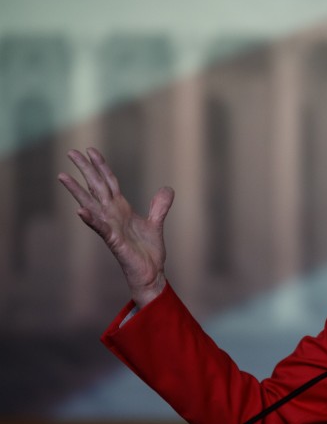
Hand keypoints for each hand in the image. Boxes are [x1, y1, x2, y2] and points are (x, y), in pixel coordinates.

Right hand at [58, 148, 174, 306]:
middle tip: (71, 152)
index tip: (91, 150)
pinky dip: (91, 219)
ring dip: (77, 191)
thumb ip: (159, 206)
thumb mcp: (156, 223)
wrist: (151, 273)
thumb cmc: (148, 251)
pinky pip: (100, 228)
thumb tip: (167, 189)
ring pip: (91, 204)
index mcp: (121, 208)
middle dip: (85, 170)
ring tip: (63, 176)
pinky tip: (80, 210)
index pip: (109, 182)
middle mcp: (112, 215)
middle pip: (96, 187)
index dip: (101, 166)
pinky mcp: (114, 241)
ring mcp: (110, 227)